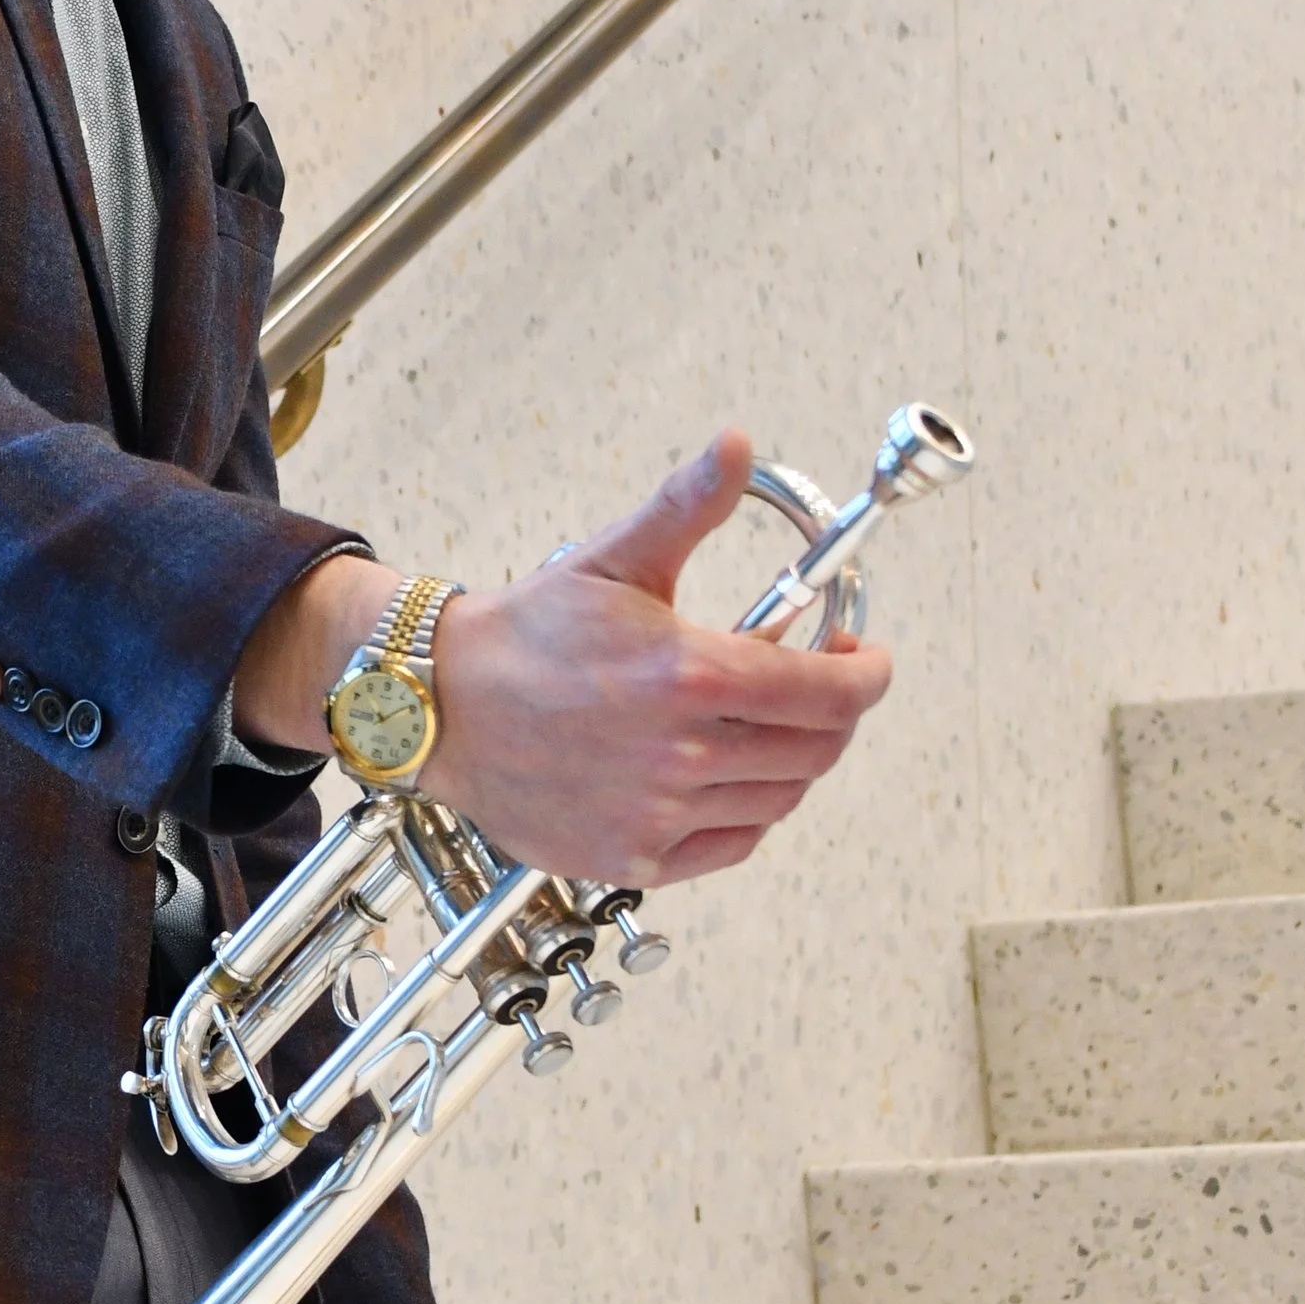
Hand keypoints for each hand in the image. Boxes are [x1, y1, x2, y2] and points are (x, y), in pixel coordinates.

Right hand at [424, 425, 889, 883]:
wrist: (439, 704)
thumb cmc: (524, 633)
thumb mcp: (614, 558)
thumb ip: (687, 505)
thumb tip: (736, 446)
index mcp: (688, 674)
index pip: (828, 693)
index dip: (865, 675)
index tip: (863, 659)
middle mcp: (682, 753)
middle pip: (816, 750)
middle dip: (834, 713)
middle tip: (814, 683)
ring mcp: (659, 813)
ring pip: (779, 799)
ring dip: (792, 759)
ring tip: (762, 722)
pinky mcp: (634, 857)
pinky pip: (733, 843)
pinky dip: (748, 812)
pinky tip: (725, 774)